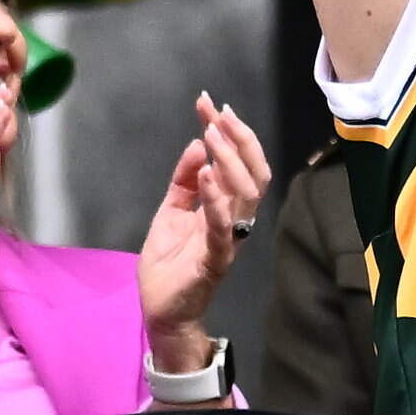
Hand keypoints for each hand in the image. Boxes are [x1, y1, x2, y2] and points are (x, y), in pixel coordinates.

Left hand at [137, 91, 268, 358]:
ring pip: (246, 194)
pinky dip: (216, 200)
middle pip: (252, 172)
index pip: (235, 162)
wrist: (162, 312)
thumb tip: (196, 145)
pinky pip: (223, 227)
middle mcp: (234, 219)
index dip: (226, 131)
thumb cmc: (169, 266)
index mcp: (225, 207)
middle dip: (238, 138)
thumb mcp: (171, 212)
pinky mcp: (216, 259)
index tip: (208, 103)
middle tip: (219, 113)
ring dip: (230, 161)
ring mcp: (228, 239)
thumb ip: (183, 181)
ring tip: (212, 135)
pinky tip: (207, 176)